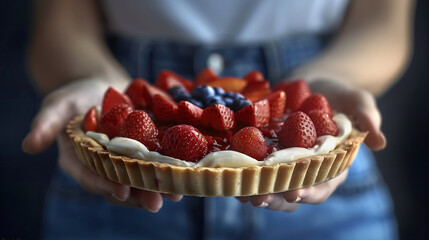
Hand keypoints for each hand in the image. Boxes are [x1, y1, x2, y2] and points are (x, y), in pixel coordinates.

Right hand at [22, 78, 181, 211]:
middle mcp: (103, 165)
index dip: (104, 184)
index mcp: (80, 159)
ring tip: (175, 194)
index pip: (91, 176)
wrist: (102, 86)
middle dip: (137, 194)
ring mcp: (124, 160)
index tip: (120, 190)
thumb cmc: (77, 94)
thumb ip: (46, 123)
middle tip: (155, 203)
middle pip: (119, 184)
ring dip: (156, 187)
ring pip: (139, 179)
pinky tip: (184, 175)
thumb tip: (28, 146)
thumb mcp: (59, 103)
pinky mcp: (142, 152)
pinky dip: (167, 170)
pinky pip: (153, 164)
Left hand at [238, 78, 384, 210]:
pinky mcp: (266, 154)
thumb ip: (367, 115)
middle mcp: (307, 170)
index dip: (309, 191)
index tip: (293, 192)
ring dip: (255, 191)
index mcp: (331, 164)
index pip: (323, 185)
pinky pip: (254, 169)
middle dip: (275, 198)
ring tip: (239, 190)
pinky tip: (227, 172)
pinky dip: (242, 173)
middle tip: (258, 197)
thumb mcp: (356, 98)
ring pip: (271, 186)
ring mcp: (284, 164)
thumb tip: (380, 141)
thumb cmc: (337, 92)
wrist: (311, 82)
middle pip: (292, 193)